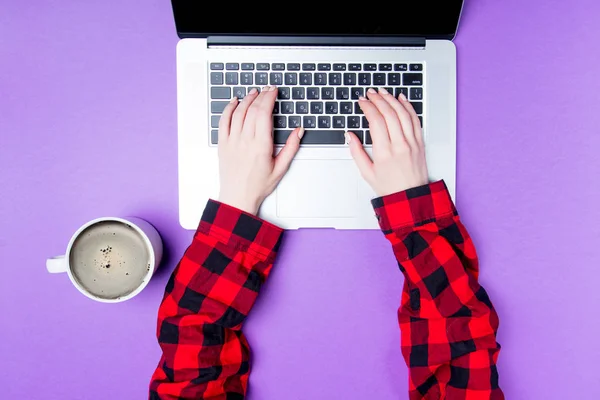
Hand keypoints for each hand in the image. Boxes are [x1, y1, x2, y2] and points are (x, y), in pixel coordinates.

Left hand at [217, 86, 303, 214]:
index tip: (274, 91)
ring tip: (254, 92)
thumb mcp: (281, 168)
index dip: (269, 98)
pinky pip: (223, 121)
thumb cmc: (258, 185)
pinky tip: (234, 101)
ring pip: (238, 112)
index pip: (264, 113)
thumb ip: (291, 147)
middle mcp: (245, 141)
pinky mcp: (223, 144)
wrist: (238, 197)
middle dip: (261, 95)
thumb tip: (299, 130)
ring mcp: (232, 141)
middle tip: (267, 89)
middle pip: (252, 109)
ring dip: (247, 99)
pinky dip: (228, 108)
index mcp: (261, 145)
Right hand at [346, 88, 427, 195]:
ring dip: (392, 99)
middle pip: (389, 113)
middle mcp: (399, 145)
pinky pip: (415, 120)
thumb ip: (356, 152)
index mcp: (384, 153)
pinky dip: (408, 107)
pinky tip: (401, 99)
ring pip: (403, 113)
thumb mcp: (367, 173)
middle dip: (378, 99)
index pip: (376, 121)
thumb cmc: (389, 187)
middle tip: (370, 93)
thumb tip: (349, 135)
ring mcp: (412, 143)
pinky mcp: (420, 143)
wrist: (410, 198)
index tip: (362, 101)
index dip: (368, 107)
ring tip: (383, 92)